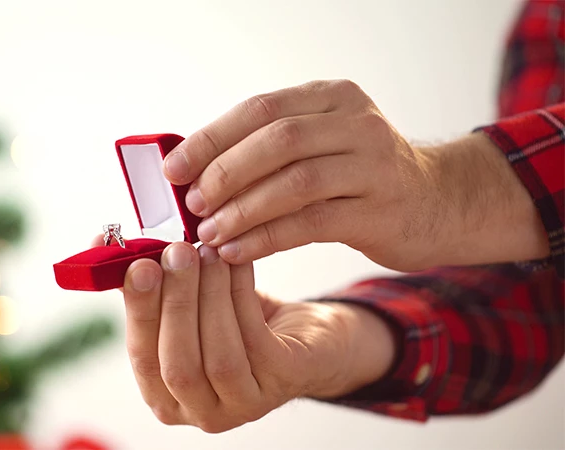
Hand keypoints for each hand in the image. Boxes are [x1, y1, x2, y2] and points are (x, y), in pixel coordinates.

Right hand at [96, 237, 394, 432]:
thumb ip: (152, 284)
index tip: (140, 266)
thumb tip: (103, 245)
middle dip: (176, 303)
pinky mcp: (283, 382)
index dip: (139, 313)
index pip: (143, 360)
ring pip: (219, 356)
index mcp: (167, 396)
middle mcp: (202, 412)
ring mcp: (245, 404)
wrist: (305, 337)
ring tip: (208, 251)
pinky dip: (241, 294)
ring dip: (210, 296)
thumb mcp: (189, 304)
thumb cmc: (237, 319)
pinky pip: (256, 339)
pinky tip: (237, 262)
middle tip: (178, 252)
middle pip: (178, 366)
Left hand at [162, 80, 547, 270]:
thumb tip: (192, 173)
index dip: (211, 138)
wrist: (436, 202)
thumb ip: (268, 151)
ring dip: (242, 209)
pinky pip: (311, 223)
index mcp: (333, 98)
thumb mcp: (321, 144)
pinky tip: (237, 251)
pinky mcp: (380, 211)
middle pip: (277, 140)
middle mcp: (356, 124)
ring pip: (294, 183)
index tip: (174, 168)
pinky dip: (266, 238)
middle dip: (224, 172)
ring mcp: (374, 166)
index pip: (261, 109)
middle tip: (191, 202)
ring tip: (208, 232)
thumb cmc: (358, 176)